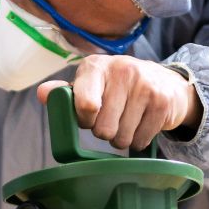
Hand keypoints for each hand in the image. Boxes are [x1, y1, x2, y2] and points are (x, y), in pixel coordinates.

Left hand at [37, 56, 201, 150]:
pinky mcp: (163, 104)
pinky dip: (138, 140)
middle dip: (103, 131)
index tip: (88, 117)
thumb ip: (65, 93)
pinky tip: (140, 124)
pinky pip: (140, 141)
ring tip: (125, 121)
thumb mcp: (90, 83)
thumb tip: (42, 94)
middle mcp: (123, 71)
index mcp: (96, 66)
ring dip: (120, 138)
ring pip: (121, 138)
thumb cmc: (117, 86)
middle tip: (110, 119)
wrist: (165, 82)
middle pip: (103, 129)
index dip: (84, 120)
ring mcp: (146, 87)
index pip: (86, 105)